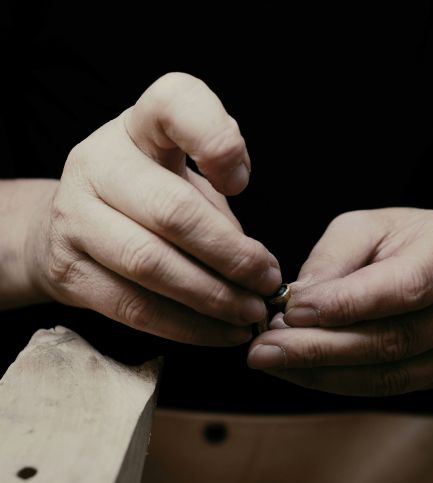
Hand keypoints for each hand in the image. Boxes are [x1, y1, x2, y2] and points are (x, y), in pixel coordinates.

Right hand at [25, 73, 280, 344]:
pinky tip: (220, 333)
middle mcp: (98, 163)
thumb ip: (217, 205)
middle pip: (173, 211)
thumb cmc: (148, 198)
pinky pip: (133, 307)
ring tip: (250, 314)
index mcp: (138, 127)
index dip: (218, 140)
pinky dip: (185, 327)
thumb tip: (260, 266)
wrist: (72, 227)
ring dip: (212, 298)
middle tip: (267, 282)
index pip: (175, 103)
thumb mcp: (180, 178)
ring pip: (152, 265)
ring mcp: (74, 216)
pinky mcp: (68, 270)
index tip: (242, 183)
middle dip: (232, 256)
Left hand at [248, 208, 432, 394]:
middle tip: (263, 349)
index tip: (289, 311)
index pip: (404, 287)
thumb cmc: (401, 237)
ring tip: (271, 361)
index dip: (346, 305)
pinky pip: (386, 388)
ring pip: (388, 375)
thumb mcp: (365, 226)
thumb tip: (294, 306)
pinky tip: (298, 371)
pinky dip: (336, 381)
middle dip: (320, 348)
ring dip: (322, 372)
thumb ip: (333, 261)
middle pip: (394, 340)